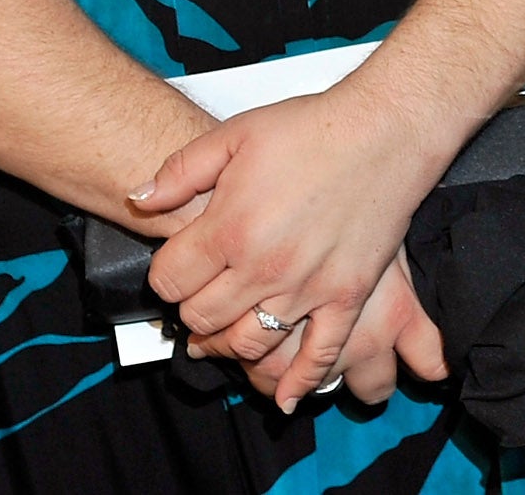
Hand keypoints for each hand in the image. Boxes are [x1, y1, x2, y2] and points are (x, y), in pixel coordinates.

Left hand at [134, 82, 447, 409]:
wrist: (386, 130)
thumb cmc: (315, 128)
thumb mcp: (235, 134)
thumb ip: (180, 171)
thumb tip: (138, 199)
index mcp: (231, 227)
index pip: (170, 281)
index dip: (167, 275)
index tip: (179, 266)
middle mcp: (265, 266)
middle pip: (202, 318)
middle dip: (192, 311)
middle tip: (201, 297)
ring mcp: (307, 287)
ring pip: (248, 344)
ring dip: (228, 346)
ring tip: (224, 336)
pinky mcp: (346, 295)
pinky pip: (319, 354)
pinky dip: (298, 382)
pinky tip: (285, 396)